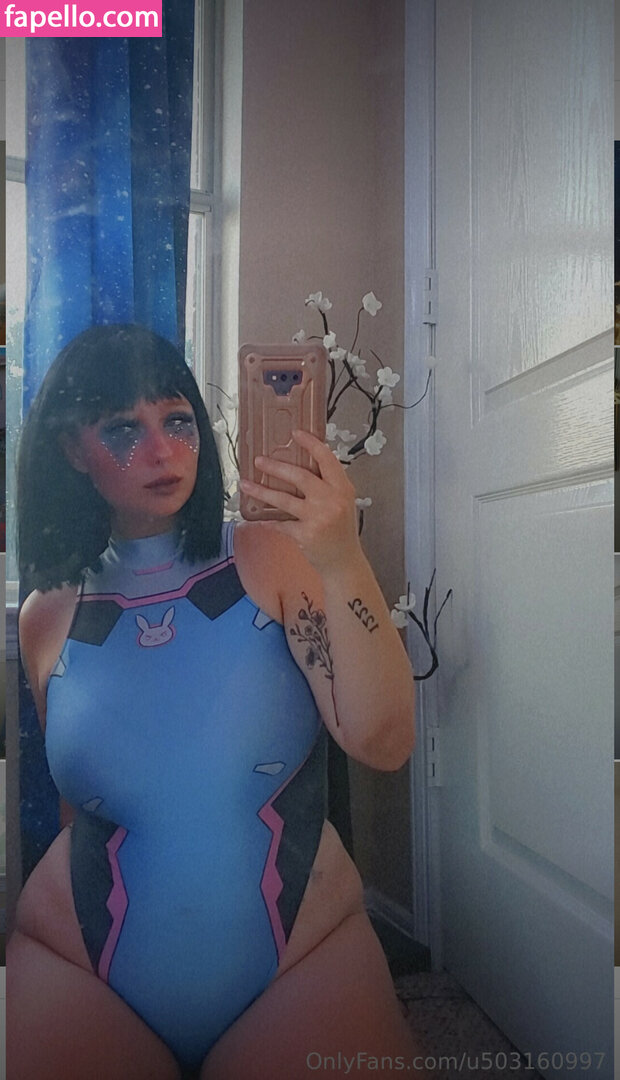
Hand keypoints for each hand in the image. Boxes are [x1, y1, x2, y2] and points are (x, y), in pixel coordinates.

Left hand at [239, 429, 360, 574]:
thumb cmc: (342, 531)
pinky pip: (280, 523)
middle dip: (276, 467)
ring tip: (246, 484)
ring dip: (261, 491)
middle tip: (259, 461)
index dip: (311, 444)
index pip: (327, 459)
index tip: (296, 434)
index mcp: (342, 488)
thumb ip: (328, 485)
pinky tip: (259, 518)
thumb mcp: (343, 502)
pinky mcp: (305, 534)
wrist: (344, 561)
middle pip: (300, 476)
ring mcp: (318, 518)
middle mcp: (331, 501)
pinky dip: (268, 520)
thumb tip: (301, 466)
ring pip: (284, 499)